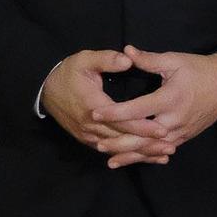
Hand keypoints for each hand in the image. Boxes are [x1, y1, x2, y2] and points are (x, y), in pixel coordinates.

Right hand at [40, 48, 174, 159]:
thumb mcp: (85, 60)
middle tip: (171, 147)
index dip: (142, 127)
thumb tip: (128, 60)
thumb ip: (107, 59)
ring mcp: (88, 135)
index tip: (163, 129)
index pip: (122, 121)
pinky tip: (146, 156)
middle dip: (147, 145)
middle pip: (123, 139)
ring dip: (141, 153)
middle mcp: (90, 125)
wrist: (45, 90)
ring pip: (118, 148)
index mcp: (93, 105)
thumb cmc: (68, 73)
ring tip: (164, 154)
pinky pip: (110, 150)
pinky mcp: (87, 139)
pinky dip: (128, 154)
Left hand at [87, 46, 216, 167]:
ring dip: (130, 155)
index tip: (95, 113)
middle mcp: (174, 120)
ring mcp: (180, 132)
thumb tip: (126, 51)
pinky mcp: (184, 137)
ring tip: (109, 159)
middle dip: (119, 141)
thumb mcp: (174, 61)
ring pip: (151, 149)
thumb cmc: (199, 70)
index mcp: (170, 99)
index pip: (138, 109)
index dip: (115, 112)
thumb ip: (149, 59)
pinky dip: (145, 157)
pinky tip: (131, 161)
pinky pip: (161, 150)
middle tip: (98, 143)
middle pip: (143, 137)